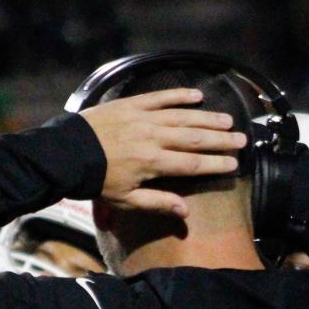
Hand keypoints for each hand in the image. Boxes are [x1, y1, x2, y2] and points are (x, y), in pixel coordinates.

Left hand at [76, 89, 244, 217]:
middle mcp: (153, 138)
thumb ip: (157, 203)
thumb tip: (186, 212)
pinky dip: (179, 95)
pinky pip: (160, 97)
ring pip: (182, 117)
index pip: (192, 164)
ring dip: (207, 118)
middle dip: (220, 140)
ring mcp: (143, 118)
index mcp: (153, 163)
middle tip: (242, 140)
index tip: (234, 164)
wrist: (66, 154)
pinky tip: (196, 95)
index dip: (215, 164)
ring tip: (227, 120)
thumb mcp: (126, 200)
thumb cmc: (96, 181)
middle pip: (194, 138)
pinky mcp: (131, 105)